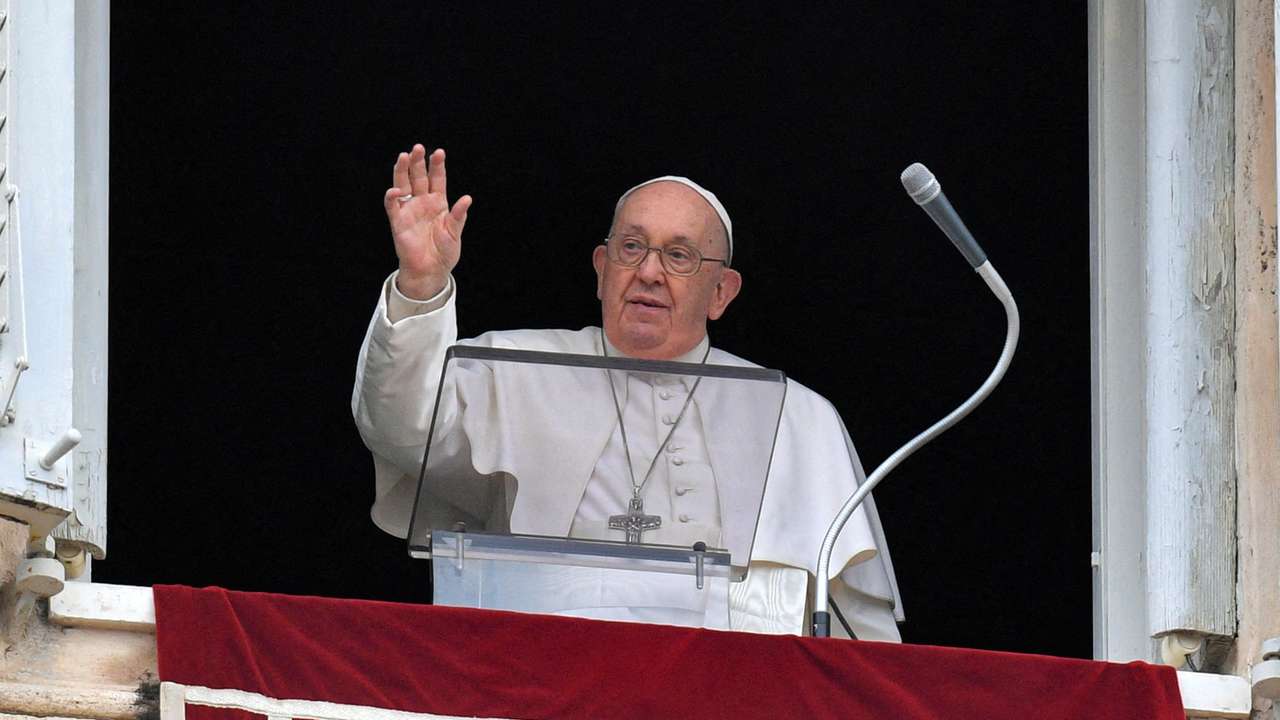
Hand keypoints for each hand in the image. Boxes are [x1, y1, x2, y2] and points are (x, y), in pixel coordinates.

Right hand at [383, 145, 472, 299]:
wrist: (431, 270)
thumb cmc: (445, 252)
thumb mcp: (455, 233)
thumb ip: (459, 216)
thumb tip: (467, 198)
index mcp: (439, 202)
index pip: (437, 179)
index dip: (437, 166)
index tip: (439, 152)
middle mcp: (423, 202)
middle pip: (419, 177)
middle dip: (418, 162)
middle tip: (418, 147)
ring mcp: (409, 209)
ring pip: (404, 184)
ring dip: (402, 171)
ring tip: (404, 156)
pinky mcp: (398, 220)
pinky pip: (393, 205)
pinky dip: (393, 196)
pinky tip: (397, 189)